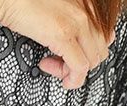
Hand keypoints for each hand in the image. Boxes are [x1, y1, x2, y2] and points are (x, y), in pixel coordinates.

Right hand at [0, 0, 114, 88]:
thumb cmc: (23, 3)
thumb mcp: (54, 11)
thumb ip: (67, 22)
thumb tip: (67, 41)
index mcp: (86, 6)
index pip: (104, 37)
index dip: (87, 53)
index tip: (69, 55)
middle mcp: (86, 14)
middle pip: (100, 52)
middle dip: (80, 66)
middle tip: (59, 64)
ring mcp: (77, 24)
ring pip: (91, 62)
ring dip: (72, 72)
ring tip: (52, 65)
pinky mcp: (63, 36)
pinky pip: (79, 67)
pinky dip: (70, 77)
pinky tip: (49, 68)